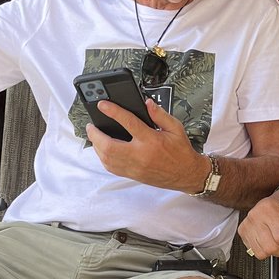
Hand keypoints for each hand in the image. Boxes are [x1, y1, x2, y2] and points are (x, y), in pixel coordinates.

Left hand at [86, 97, 207, 190]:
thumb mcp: (176, 128)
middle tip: (91, 125)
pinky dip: (103, 157)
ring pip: (107, 159)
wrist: (186, 175)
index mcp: (152, 140)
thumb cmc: (181, 151)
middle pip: (109, 146)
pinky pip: (111, 167)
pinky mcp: (132, 175)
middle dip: (95, 135)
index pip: (129, 123)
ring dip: (97, 146)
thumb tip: (147, 103)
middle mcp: (141, 155)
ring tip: (95, 135)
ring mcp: (135, 167)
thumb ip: (160, 114)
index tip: (102, 105)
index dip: (113, 112)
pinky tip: (102, 149)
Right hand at [239, 189, 278, 259]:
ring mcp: (247, 224)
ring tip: (276, 239)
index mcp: (269, 208)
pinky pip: (255, 252)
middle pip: (271, 247)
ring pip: (262, 252)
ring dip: (273, 250)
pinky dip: (264, 249)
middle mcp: (255, 215)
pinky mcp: (242, 231)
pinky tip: (267, 239)